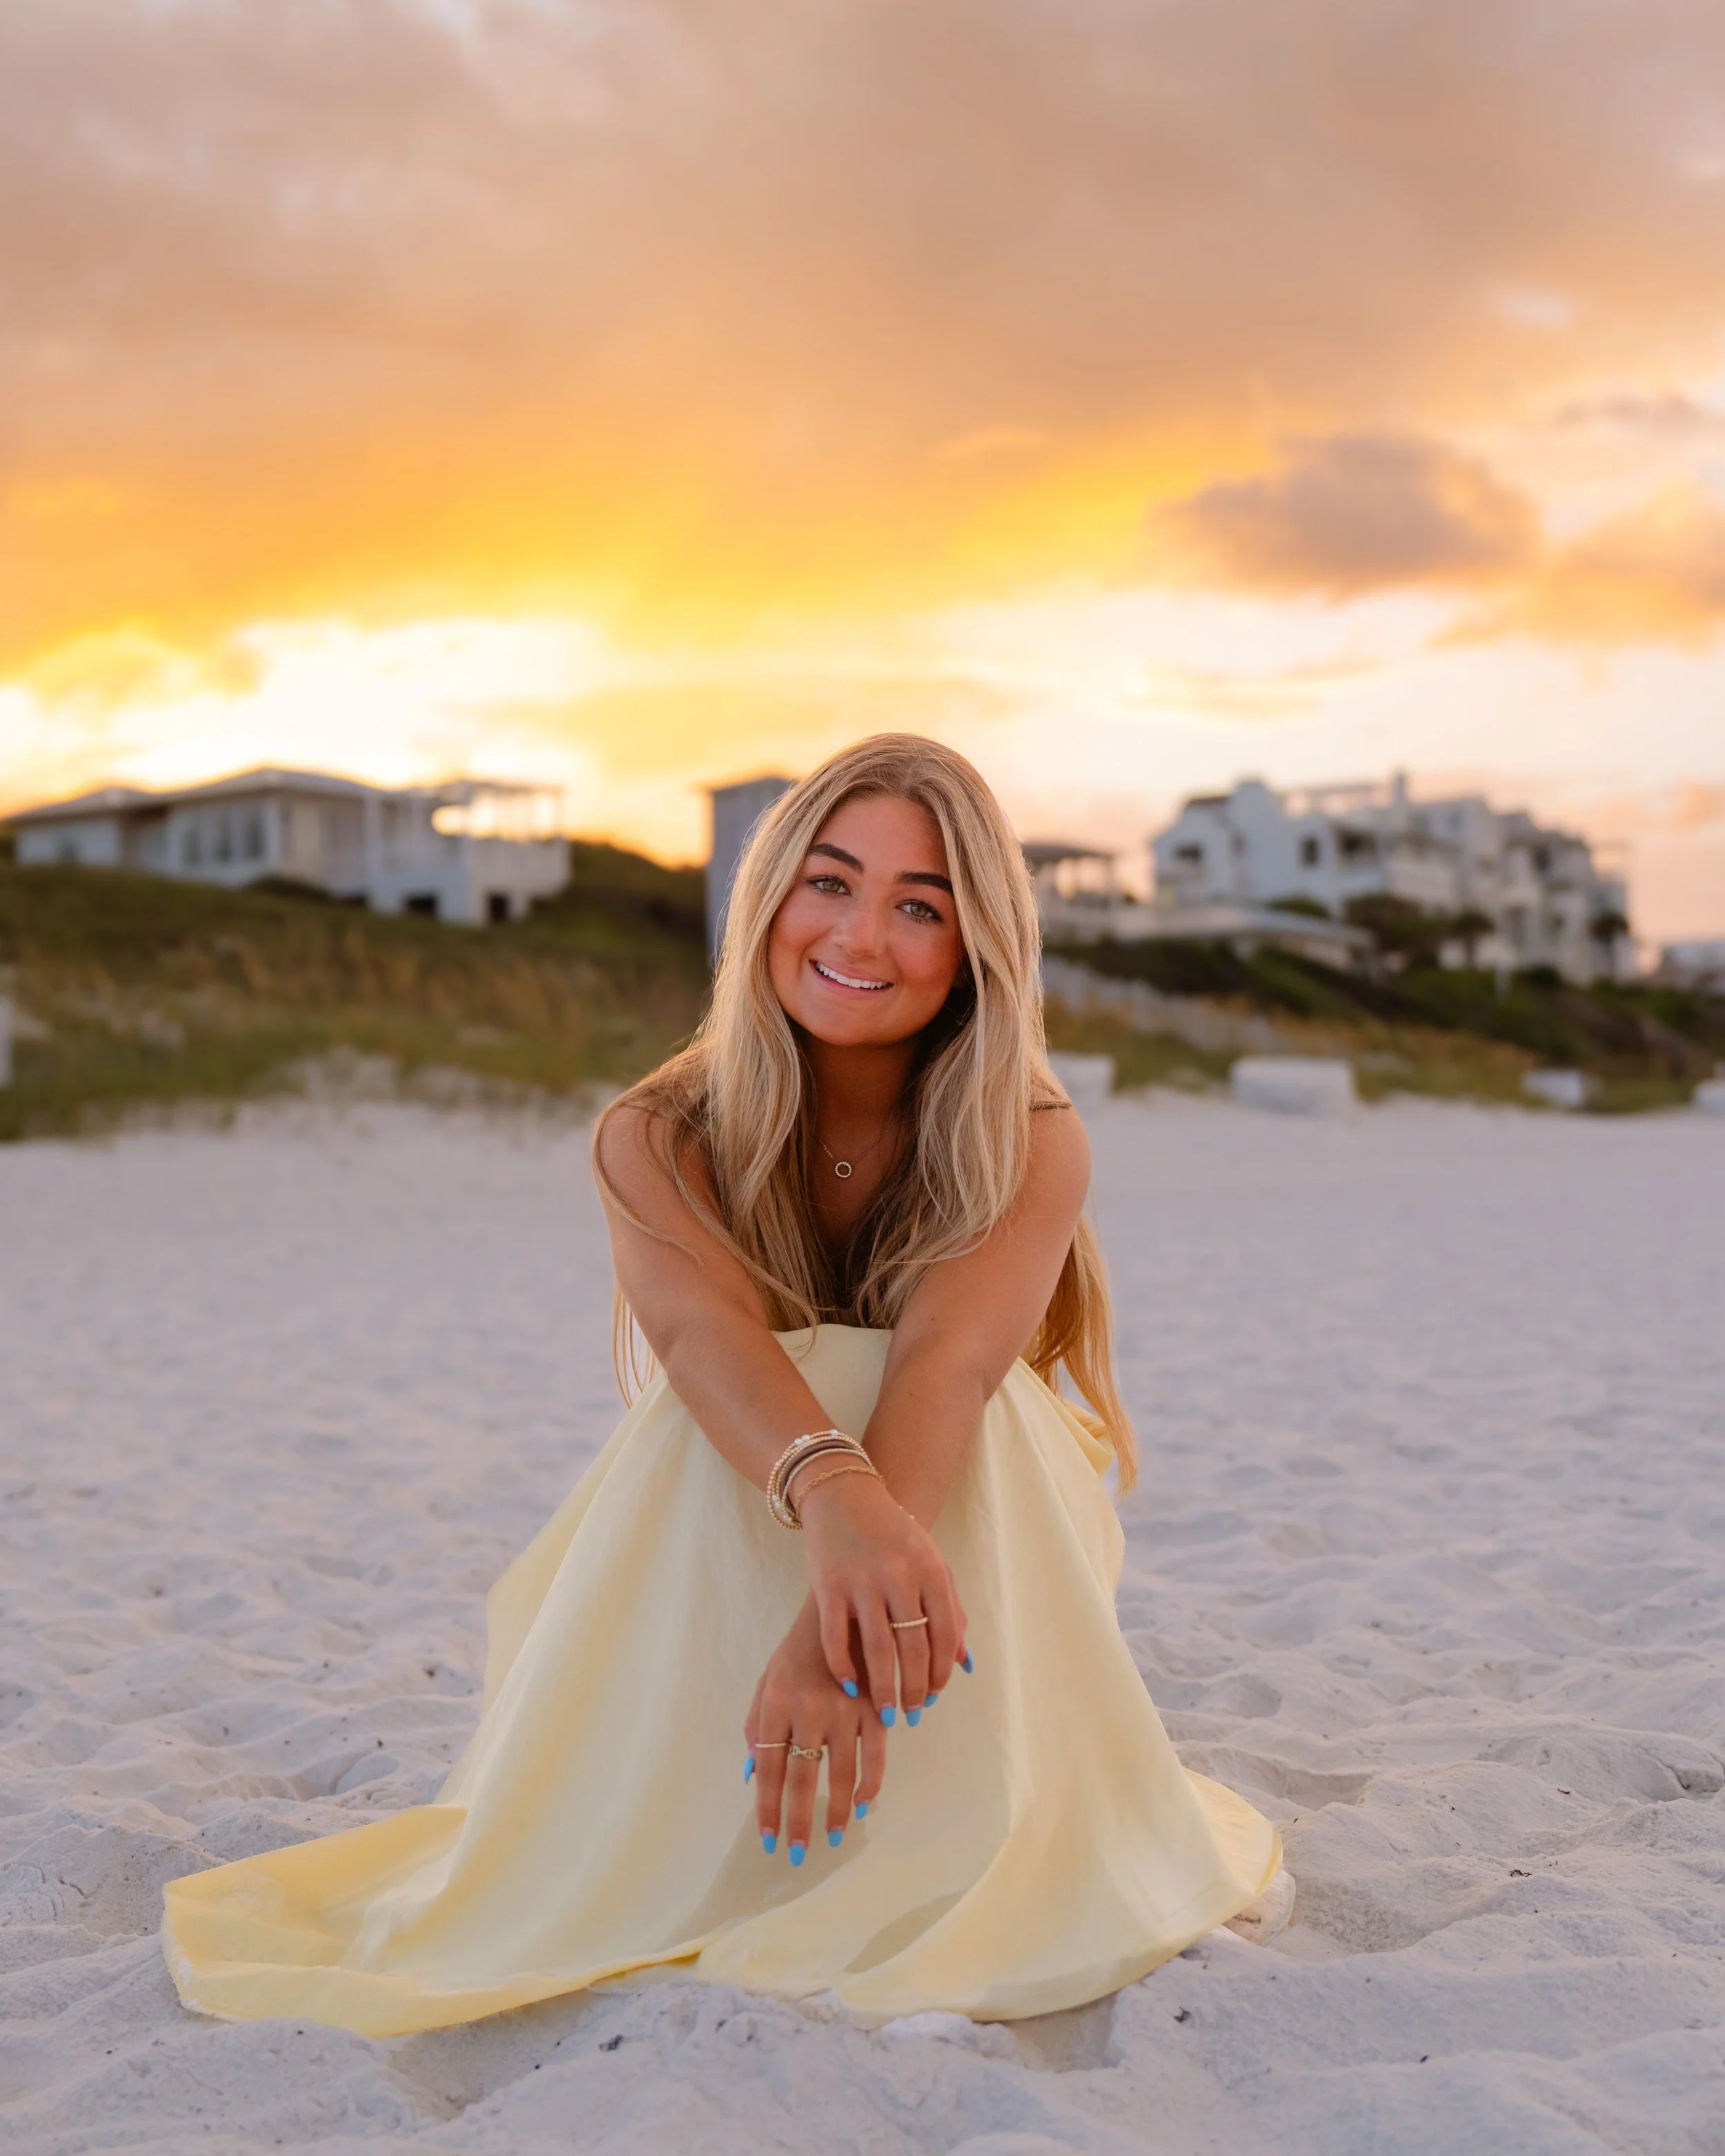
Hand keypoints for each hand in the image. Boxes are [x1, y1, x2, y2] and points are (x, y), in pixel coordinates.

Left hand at [745, 1595, 882, 1857]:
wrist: (843, 1608)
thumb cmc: (798, 1650)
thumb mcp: (768, 1679)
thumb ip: (756, 1725)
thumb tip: (752, 1774)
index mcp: (777, 1702)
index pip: (770, 1767)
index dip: (769, 1806)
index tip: (769, 1839)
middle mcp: (809, 1709)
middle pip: (803, 1777)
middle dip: (798, 1821)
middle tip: (796, 1853)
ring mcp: (846, 1709)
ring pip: (842, 1774)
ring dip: (838, 1811)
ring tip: (833, 1837)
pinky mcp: (876, 1706)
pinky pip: (876, 1757)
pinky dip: (871, 1785)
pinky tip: (865, 1804)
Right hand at [796, 1467, 965, 1721]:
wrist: (845, 1495)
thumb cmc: (894, 1535)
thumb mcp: (930, 1562)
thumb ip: (949, 1608)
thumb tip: (964, 1662)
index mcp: (930, 1569)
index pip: (944, 1634)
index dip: (941, 1671)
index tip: (934, 1695)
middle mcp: (899, 1575)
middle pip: (912, 1648)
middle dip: (914, 1689)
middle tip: (911, 1713)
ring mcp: (862, 1579)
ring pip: (877, 1649)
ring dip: (882, 1688)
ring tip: (885, 1712)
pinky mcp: (828, 1584)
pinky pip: (835, 1637)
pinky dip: (842, 1667)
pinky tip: (849, 1685)